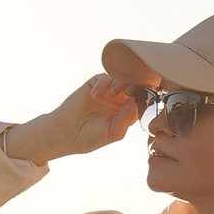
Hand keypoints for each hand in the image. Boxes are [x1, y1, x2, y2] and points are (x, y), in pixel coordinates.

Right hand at [0, 75, 141, 163]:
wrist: (66, 133)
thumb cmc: (90, 137)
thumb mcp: (114, 132)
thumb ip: (127, 118)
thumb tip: (139, 102)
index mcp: (127, 112)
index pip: (143, 99)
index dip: (147, 94)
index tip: (146, 95)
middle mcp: (120, 100)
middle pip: (136, 84)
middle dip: (136, 84)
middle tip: (129, 91)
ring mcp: (108, 92)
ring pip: (122, 78)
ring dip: (121, 82)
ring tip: (112, 93)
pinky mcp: (95, 85)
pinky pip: (105, 76)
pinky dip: (104, 82)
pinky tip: (96, 94)